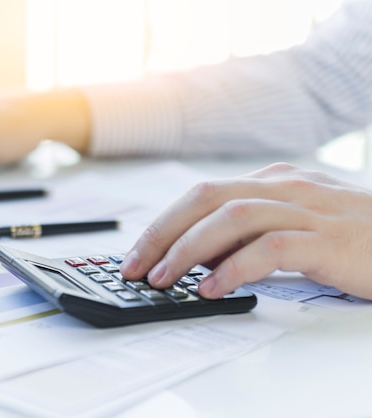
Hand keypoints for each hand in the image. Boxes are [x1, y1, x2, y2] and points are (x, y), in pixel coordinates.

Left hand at [119, 162, 371, 299]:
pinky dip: (234, 268)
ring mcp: (308, 209)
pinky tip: (212, 289)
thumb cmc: (354, 238)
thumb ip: (250, 233)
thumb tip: (198, 256)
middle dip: (162, 233)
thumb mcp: (294, 226)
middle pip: (206, 198)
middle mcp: (285, 187)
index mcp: (273, 182)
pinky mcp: (328, 240)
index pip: (202, 194)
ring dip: (188, 250)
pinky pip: (270, 248)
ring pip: (232, 217)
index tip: (137, 252)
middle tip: (135, 266)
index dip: (164, 223)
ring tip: (163, 279)